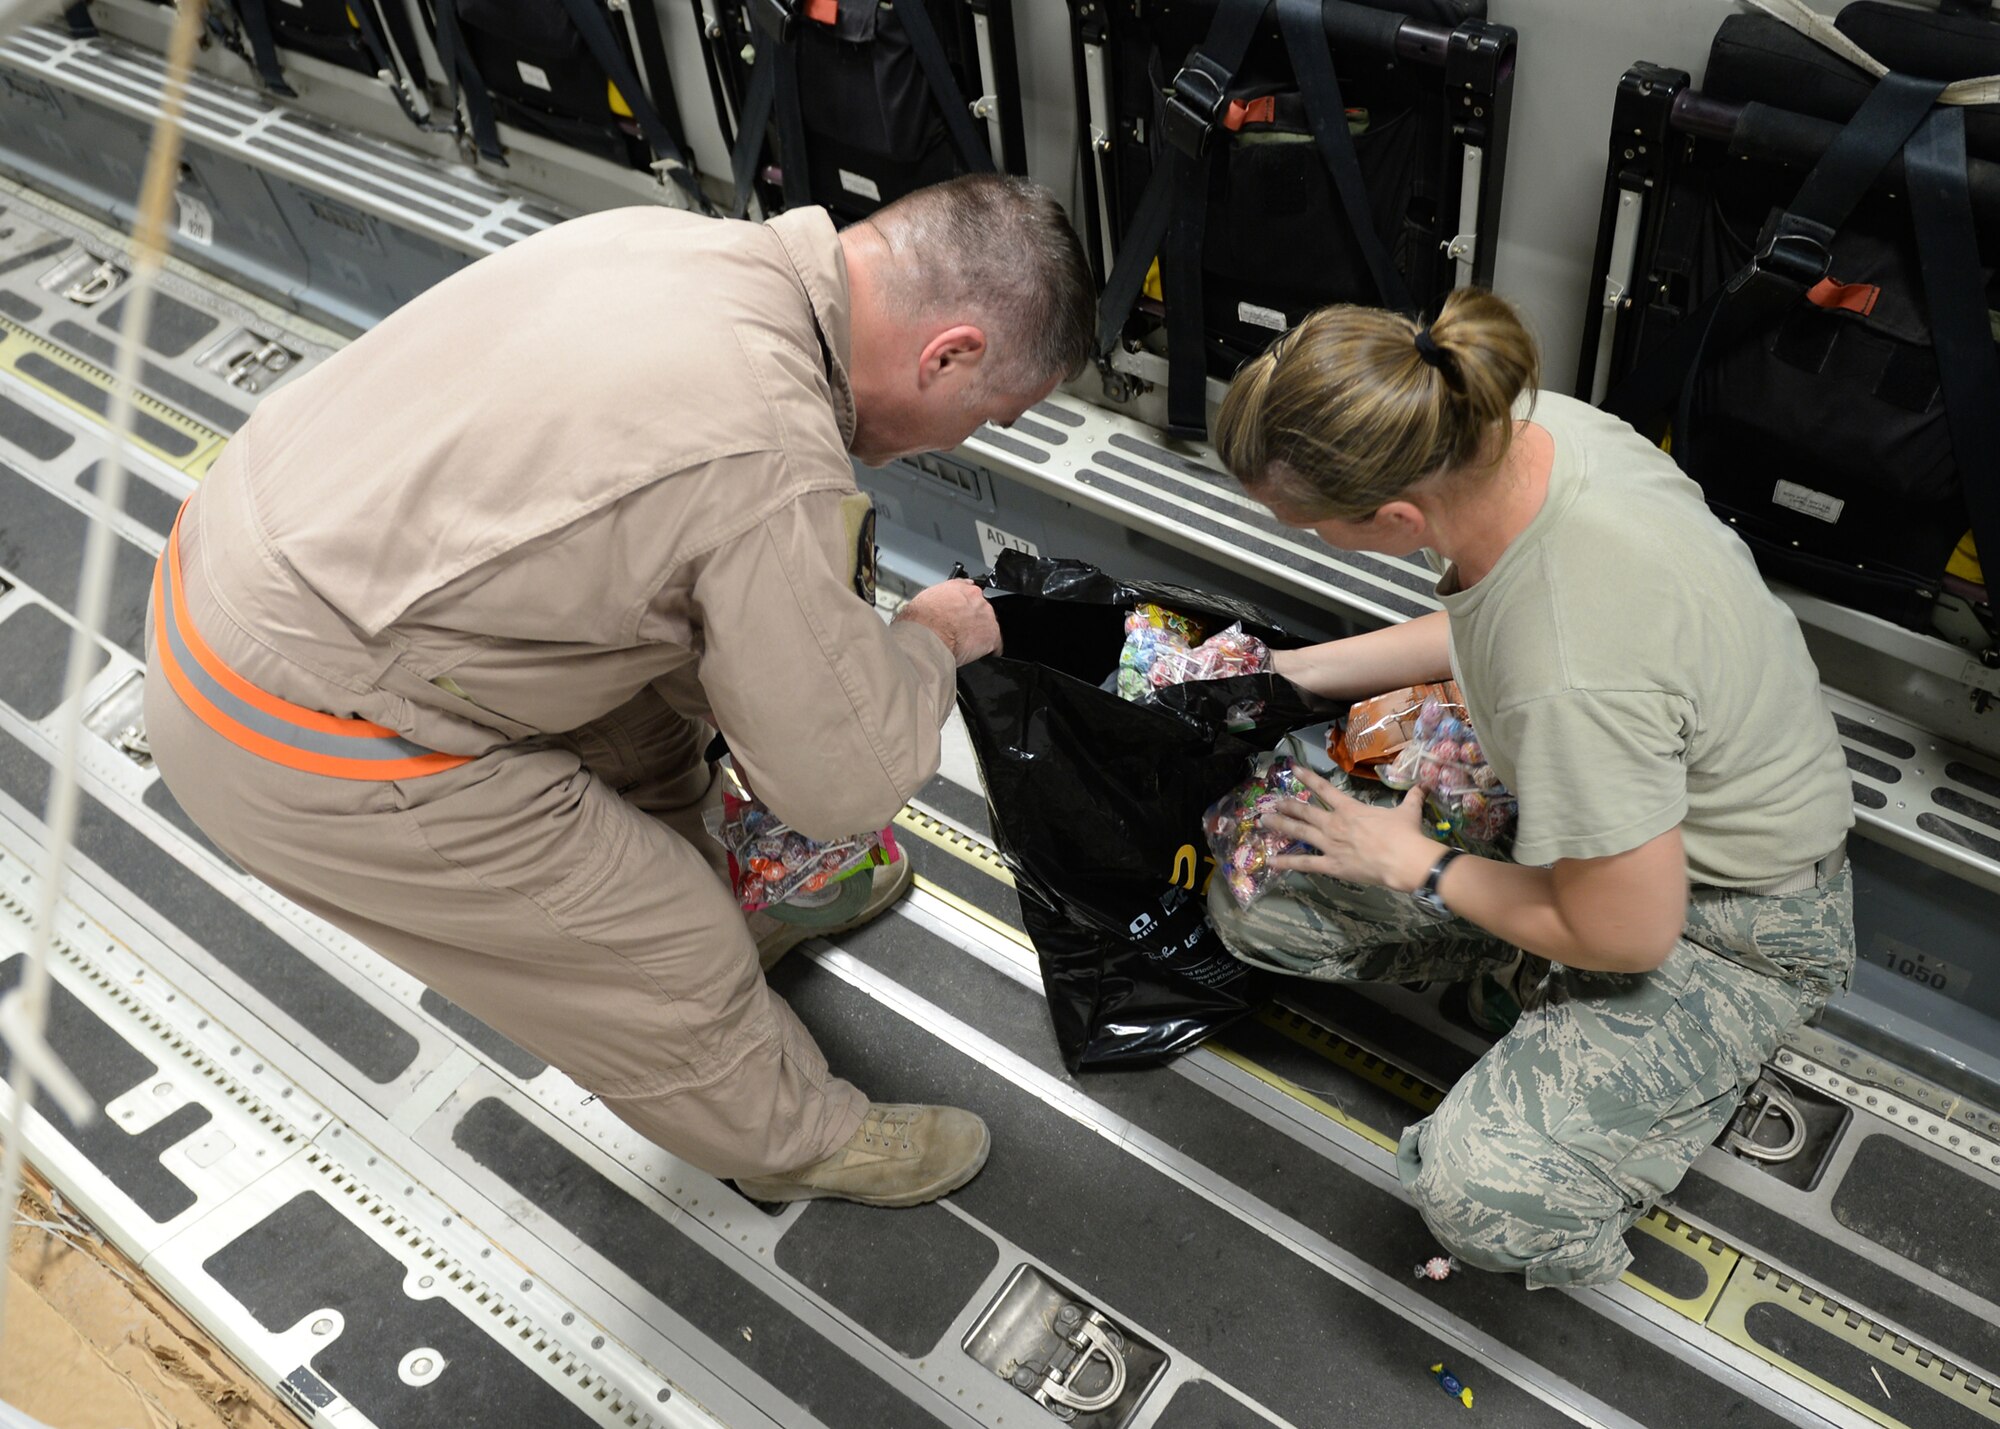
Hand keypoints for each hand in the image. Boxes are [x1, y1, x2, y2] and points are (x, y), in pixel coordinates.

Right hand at [896, 578, 1001, 664]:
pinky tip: (982, 653)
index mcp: (959, 587)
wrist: (925, 637)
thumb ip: (937, 599)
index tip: (961, 613)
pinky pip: (997, 643)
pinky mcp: (991, 635)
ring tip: (966, 644)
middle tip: (960, 631)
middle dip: (973, 620)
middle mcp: (975, 598)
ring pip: (988, 625)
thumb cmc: (920, 622)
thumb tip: (935, 604)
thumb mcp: (923, 600)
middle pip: (980, 609)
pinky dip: (991, 649)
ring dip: (980, 634)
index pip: (969, 592)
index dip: (964, 606)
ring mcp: (985, 616)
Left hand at [1264, 765, 1441, 892]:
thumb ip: (1412, 796)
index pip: (1324, 788)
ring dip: (1280, 826)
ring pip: (1299, 832)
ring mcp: (1330, 844)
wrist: (1405, 859)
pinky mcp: (1331, 865)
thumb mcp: (1408, 810)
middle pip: (1305, 811)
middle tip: (1271, 803)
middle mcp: (1335, 823)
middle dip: (1287, 806)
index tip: (1293, 770)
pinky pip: (1305, 863)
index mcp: (1350, 808)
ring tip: (1263, 822)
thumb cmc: (1405, 833)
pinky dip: (1287, 862)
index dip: (1307, 778)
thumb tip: (1424, 784)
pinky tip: (1271, 862)